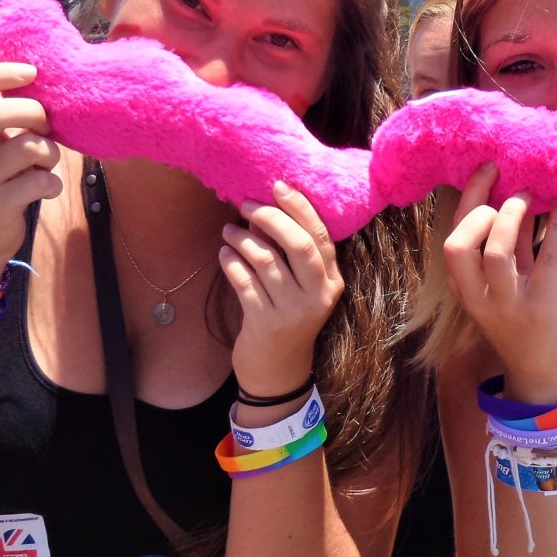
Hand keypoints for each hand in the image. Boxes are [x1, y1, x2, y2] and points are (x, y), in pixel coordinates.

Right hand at [0, 64, 61, 275]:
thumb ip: (6, 121)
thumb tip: (47, 90)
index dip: (0, 74)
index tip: (31, 72)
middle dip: (31, 112)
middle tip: (46, 125)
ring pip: (26, 147)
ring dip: (50, 151)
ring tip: (48, 161)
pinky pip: (39, 182)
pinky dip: (53, 184)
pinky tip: (46, 189)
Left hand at [220, 181, 344, 396]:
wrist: (278, 370)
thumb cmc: (288, 318)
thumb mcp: (303, 289)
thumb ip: (293, 255)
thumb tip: (266, 208)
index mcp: (332, 281)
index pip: (320, 236)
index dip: (299, 208)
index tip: (278, 186)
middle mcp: (317, 296)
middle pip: (298, 245)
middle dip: (270, 218)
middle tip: (246, 204)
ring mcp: (292, 311)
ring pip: (266, 261)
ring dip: (243, 239)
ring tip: (229, 230)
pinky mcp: (265, 323)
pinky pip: (244, 282)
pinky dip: (232, 263)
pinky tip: (224, 253)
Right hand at [441, 164, 556, 400]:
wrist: (538, 376)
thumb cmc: (520, 324)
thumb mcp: (502, 287)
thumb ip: (505, 250)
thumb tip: (513, 201)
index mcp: (465, 289)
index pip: (452, 238)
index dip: (468, 200)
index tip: (487, 171)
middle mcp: (479, 297)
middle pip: (460, 244)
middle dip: (481, 208)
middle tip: (509, 186)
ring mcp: (508, 305)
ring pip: (497, 253)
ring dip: (513, 216)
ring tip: (531, 195)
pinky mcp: (540, 309)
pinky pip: (547, 262)